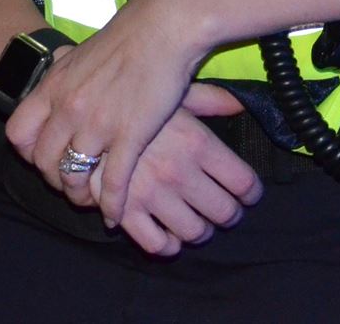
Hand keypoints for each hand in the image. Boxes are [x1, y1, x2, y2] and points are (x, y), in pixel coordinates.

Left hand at [6, 0, 221, 245]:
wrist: (166, 25)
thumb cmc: (130, 36)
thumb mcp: (82, 56)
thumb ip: (65, 80)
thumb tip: (55, 89)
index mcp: (55, 86)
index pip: (17, 135)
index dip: (28, 153)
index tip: (45, 158)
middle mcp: (69, 108)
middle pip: (43, 162)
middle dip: (54, 181)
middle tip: (71, 185)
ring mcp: (98, 124)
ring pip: (72, 178)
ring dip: (80, 196)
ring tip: (92, 200)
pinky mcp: (130, 136)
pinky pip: (112, 183)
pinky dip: (112, 205)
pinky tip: (115, 215)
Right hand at [30, 84, 262, 255]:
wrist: (87, 104)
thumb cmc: (138, 94)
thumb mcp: (177, 93)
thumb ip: (211, 101)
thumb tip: (239, 103)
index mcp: (198, 144)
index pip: (243, 183)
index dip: (252, 193)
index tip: (250, 195)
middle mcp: (180, 173)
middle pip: (225, 212)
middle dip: (230, 215)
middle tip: (228, 213)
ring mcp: (153, 195)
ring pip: (194, 232)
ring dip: (202, 232)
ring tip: (201, 225)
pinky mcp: (125, 211)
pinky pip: (156, 243)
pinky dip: (168, 245)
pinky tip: (170, 236)